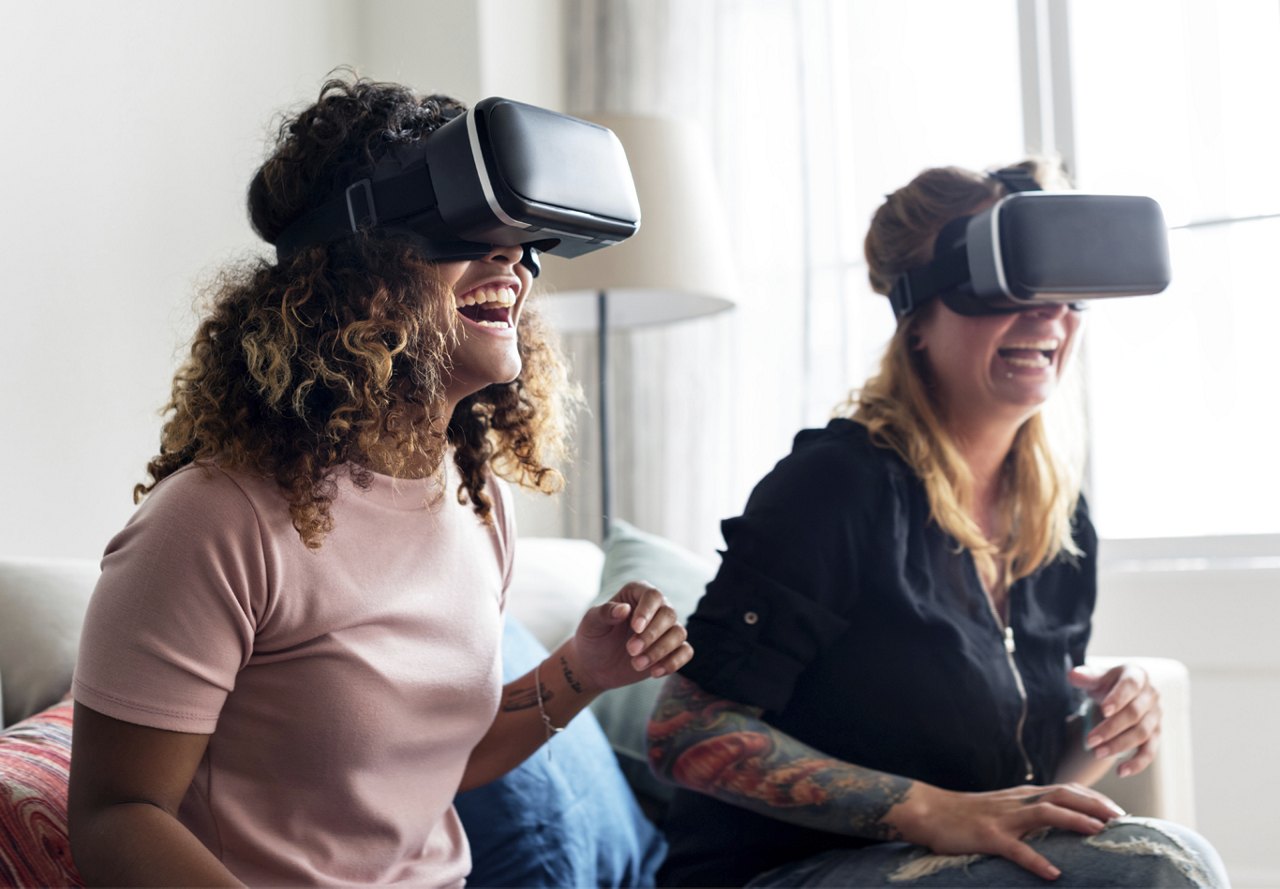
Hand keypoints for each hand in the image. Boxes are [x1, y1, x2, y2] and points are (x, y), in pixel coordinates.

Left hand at [566, 581, 692, 692]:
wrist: (594, 665)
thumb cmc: (592, 638)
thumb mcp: (591, 624)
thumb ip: (605, 613)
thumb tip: (624, 609)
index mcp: (636, 594)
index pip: (653, 595)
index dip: (647, 611)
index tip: (635, 628)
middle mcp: (655, 609)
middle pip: (669, 614)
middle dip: (652, 635)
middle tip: (631, 650)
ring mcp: (665, 629)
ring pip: (679, 633)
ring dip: (660, 651)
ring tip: (636, 664)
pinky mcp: (671, 650)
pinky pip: (685, 652)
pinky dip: (673, 662)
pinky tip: (654, 672)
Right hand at [896, 782, 1125, 880]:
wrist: (929, 811)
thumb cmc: (966, 814)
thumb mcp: (1002, 807)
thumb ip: (1027, 811)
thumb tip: (1056, 821)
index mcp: (1022, 796)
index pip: (1065, 791)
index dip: (1093, 798)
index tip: (1118, 811)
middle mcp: (1017, 802)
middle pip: (1062, 796)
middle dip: (1093, 805)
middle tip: (1120, 819)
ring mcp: (1003, 818)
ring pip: (1044, 814)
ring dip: (1073, 821)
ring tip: (1098, 832)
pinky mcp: (987, 836)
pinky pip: (1015, 849)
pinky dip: (1035, 860)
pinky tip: (1053, 874)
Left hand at [1068, 663, 1161, 776]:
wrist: (1120, 694)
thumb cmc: (1107, 684)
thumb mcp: (1096, 677)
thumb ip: (1086, 677)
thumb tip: (1073, 675)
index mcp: (1137, 675)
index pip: (1130, 686)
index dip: (1118, 698)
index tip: (1103, 710)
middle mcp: (1151, 695)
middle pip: (1134, 714)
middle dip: (1111, 728)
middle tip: (1090, 741)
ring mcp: (1156, 716)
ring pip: (1142, 734)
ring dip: (1119, 745)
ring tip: (1097, 754)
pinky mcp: (1156, 735)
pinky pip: (1150, 752)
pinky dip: (1137, 763)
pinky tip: (1120, 772)